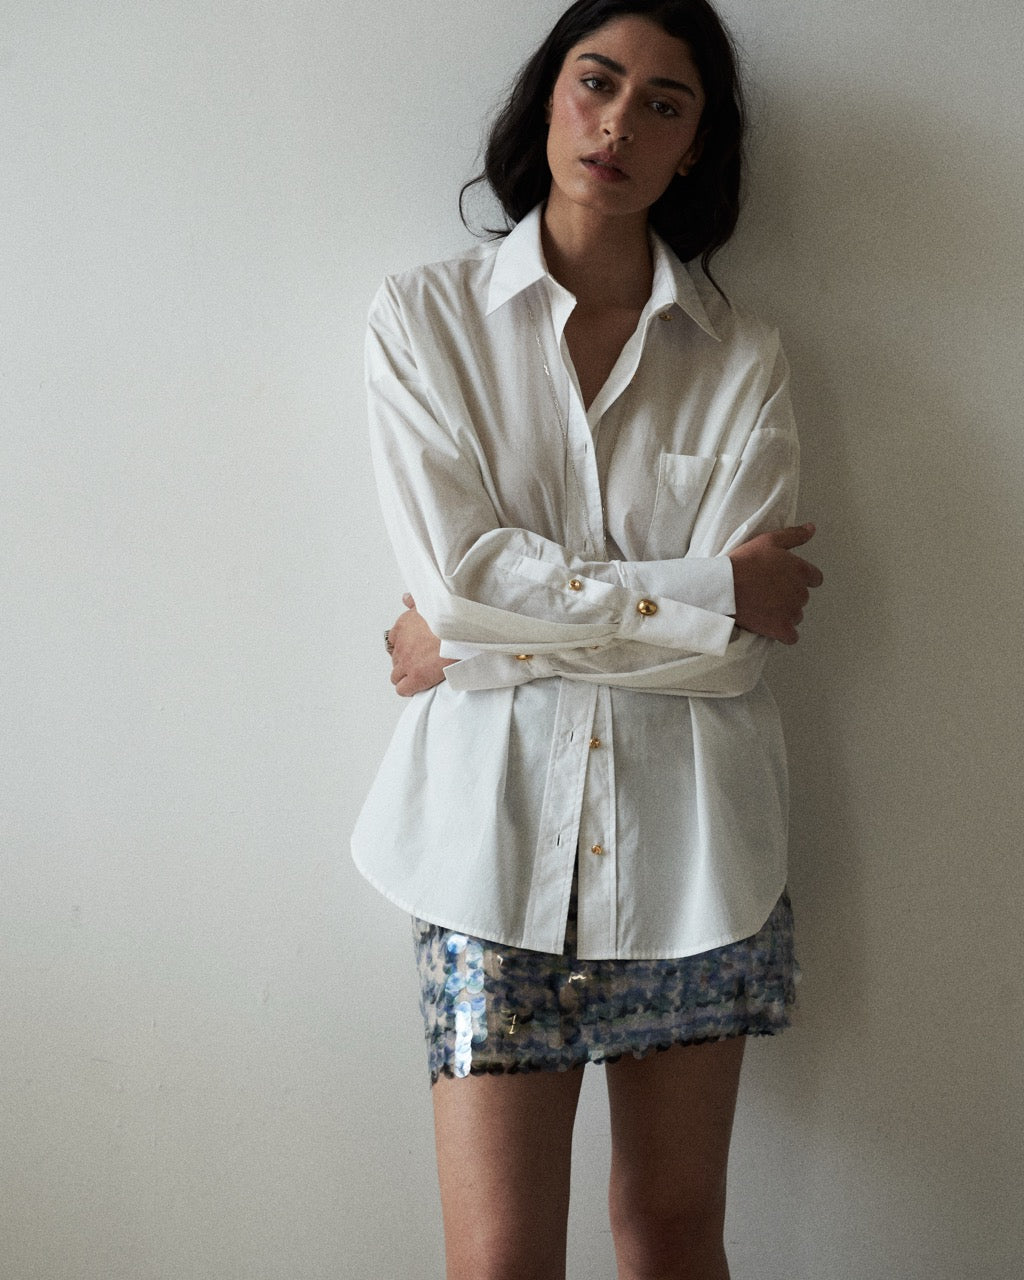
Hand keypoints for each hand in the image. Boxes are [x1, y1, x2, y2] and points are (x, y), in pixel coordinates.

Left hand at [387, 594, 454, 695]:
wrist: (460, 634)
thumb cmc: (449, 619)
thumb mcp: (430, 604)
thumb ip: (415, 602)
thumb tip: (406, 599)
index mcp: (403, 626)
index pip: (393, 640)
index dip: (404, 645)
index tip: (413, 648)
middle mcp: (402, 645)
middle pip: (396, 658)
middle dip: (406, 661)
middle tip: (421, 661)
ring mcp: (407, 663)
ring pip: (396, 675)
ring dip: (406, 675)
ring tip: (420, 674)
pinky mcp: (415, 678)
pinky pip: (402, 689)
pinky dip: (408, 689)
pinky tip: (417, 686)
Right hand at [727, 523, 823, 644]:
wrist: (725, 587)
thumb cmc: (744, 562)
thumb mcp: (769, 540)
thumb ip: (794, 535)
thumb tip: (811, 529)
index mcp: (800, 570)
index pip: (815, 578)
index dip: (802, 579)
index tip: (786, 580)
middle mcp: (801, 592)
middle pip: (802, 598)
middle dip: (789, 596)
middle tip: (767, 592)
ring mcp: (792, 612)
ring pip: (796, 616)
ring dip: (784, 614)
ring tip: (763, 608)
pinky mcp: (781, 629)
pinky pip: (791, 637)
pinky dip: (783, 634)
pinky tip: (770, 627)